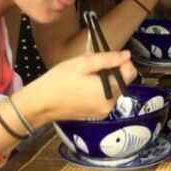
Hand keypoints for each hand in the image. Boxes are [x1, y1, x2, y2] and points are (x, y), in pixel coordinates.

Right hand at [19, 51, 136, 125]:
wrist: (39, 103)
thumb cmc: (59, 81)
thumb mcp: (83, 64)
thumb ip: (108, 59)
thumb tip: (127, 55)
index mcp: (110, 92)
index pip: (130, 73)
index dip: (121, 61)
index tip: (106, 57)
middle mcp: (110, 105)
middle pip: (121, 81)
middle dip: (110, 69)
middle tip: (90, 64)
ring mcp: (103, 112)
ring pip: (112, 88)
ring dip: (103, 78)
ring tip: (84, 74)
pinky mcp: (95, 114)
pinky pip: (103, 97)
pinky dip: (97, 88)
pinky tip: (82, 84)